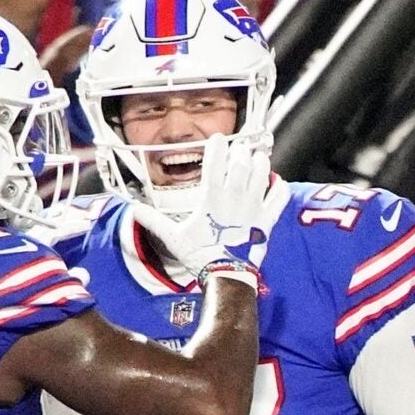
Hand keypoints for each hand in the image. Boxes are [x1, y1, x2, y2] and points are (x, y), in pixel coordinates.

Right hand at [126, 132, 270, 280]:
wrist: (225, 276)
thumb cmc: (200, 256)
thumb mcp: (173, 237)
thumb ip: (154, 220)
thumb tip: (134, 210)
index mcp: (211, 198)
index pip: (215, 163)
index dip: (217, 147)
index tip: (218, 138)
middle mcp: (234, 198)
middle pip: (241, 164)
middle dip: (241, 151)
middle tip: (240, 147)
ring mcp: (253, 208)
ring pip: (262, 176)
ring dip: (260, 163)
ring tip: (258, 156)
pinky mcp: (266, 221)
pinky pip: (279, 200)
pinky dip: (280, 188)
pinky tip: (277, 182)